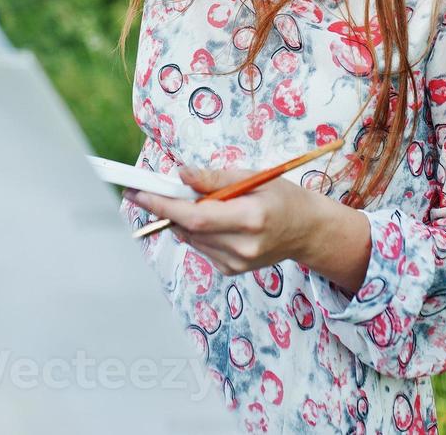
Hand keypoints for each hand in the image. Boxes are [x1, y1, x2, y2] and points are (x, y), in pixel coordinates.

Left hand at [125, 165, 320, 275]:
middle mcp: (243, 246)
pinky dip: (196, 231)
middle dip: (165, 208)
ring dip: (181, 219)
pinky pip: (200, 247)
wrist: (306, 230)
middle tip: (149, 190)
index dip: (164, 206)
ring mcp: (236, 263)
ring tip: (195, 201)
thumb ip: (214, 179)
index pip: (197, 217)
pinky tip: (213, 220)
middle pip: (189, 229)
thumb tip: (180, 175)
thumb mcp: (253, 177)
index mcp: (251, 218)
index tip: (139, 193)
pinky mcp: (231, 271)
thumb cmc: (282, 197)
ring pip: (191, 239)